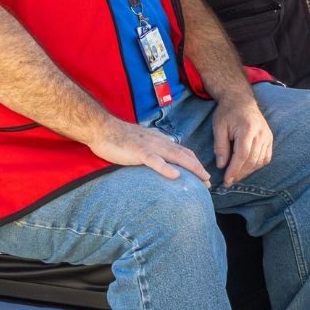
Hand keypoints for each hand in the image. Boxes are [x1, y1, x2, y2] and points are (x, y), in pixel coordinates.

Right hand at [88, 117, 210, 184]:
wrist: (101, 127)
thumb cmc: (116, 137)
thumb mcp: (138, 142)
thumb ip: (150, 150)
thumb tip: (158, 161)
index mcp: (157, 140)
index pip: (181, 150)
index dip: (194, 162)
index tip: (202, 174)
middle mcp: (157, 141)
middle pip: (183, 154)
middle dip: (198, 168)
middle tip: (209, 182)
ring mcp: (148, 146)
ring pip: (175, 156)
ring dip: (191, 168)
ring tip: (202, 179)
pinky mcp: (137, 151)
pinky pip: (154, 160)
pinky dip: (166, 168)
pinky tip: (175, 175)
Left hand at [212, 94, 272, 185]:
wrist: (241, 99)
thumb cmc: (227, 112)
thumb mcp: (219, 127)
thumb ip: (220, 146)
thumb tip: (221, 166)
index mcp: (248, 129)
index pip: (242, 155)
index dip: (235, 170)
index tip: (227, 180)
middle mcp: (261, 134)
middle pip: (252, 160)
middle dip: (240, 173)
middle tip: (229, 181)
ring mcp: (268, 136)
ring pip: (260, 161)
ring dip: (248, 171)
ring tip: (236, 176)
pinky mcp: (270, 138)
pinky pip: (266, 157)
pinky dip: (256, 165)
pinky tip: (246, 168)